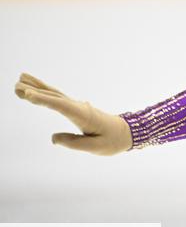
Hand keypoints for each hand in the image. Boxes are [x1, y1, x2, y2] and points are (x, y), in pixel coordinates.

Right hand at [14, 72, 132, 155]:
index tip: (29, 95)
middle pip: (55, 97)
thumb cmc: (112, 141)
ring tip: (20, 79)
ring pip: (55, 94)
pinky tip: (36, 89)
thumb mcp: (95, 147)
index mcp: (84, 116)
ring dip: (37, 87)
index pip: (61, 106)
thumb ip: (73, 143)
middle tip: (16, 85)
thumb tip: (53, 138)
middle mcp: (79, 107)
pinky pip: (58, 98)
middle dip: (35, 91)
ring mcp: (77, 106)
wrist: (127, 133)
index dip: (44, 101)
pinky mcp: (76, 108)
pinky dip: (45, 92)